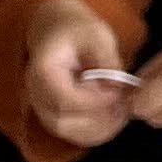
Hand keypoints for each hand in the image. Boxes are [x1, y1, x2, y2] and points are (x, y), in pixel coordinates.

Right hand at [20, 0, 126, 150]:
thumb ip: (106, 60)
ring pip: (67, 132)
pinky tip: (116, 116)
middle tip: (125, 105)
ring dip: (99, 128)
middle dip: (98, 119)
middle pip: (62, 123)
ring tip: (123, 111)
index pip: (64, 98)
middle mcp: (36, 94)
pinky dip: (95, 130)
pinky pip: (72, 131)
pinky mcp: (55, 113)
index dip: (94, 101)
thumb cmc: (77, 29)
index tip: (118, 93)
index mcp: (43, 72)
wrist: (57, 30)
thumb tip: (118, 85)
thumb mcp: (96, 35)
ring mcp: (43, 106)